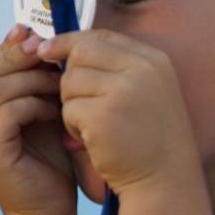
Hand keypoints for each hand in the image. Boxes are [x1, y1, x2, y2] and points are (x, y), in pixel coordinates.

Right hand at [0, 26, 76, 214]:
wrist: (49, 208)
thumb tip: (29, 32)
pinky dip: (36, 105)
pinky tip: (57, 112)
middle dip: (25, 58)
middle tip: (55, 59)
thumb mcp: (41, 108)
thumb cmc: (49, 157)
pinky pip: (9, 111)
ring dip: (37, 82)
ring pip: (2, 87)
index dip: (13, 46)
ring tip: (63, 89)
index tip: (43, 42)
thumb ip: (33, 78)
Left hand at [37, 29, 198, 195]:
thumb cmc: (151, 136)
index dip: (71, 42)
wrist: (166, 177)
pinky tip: (93, 139)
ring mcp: (124, 91)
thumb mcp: (148, 90)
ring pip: (70, 81)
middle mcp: (143, 69)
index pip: (102, 36)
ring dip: (72, 105)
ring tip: (95, 125)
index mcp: (154, 60)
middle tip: (83, 102)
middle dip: (71, 76)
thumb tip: (60, 46)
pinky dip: (73, 127)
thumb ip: (117, 65)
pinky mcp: (104, 115)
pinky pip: (68, 109)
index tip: (47, 51)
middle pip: (81, 53)